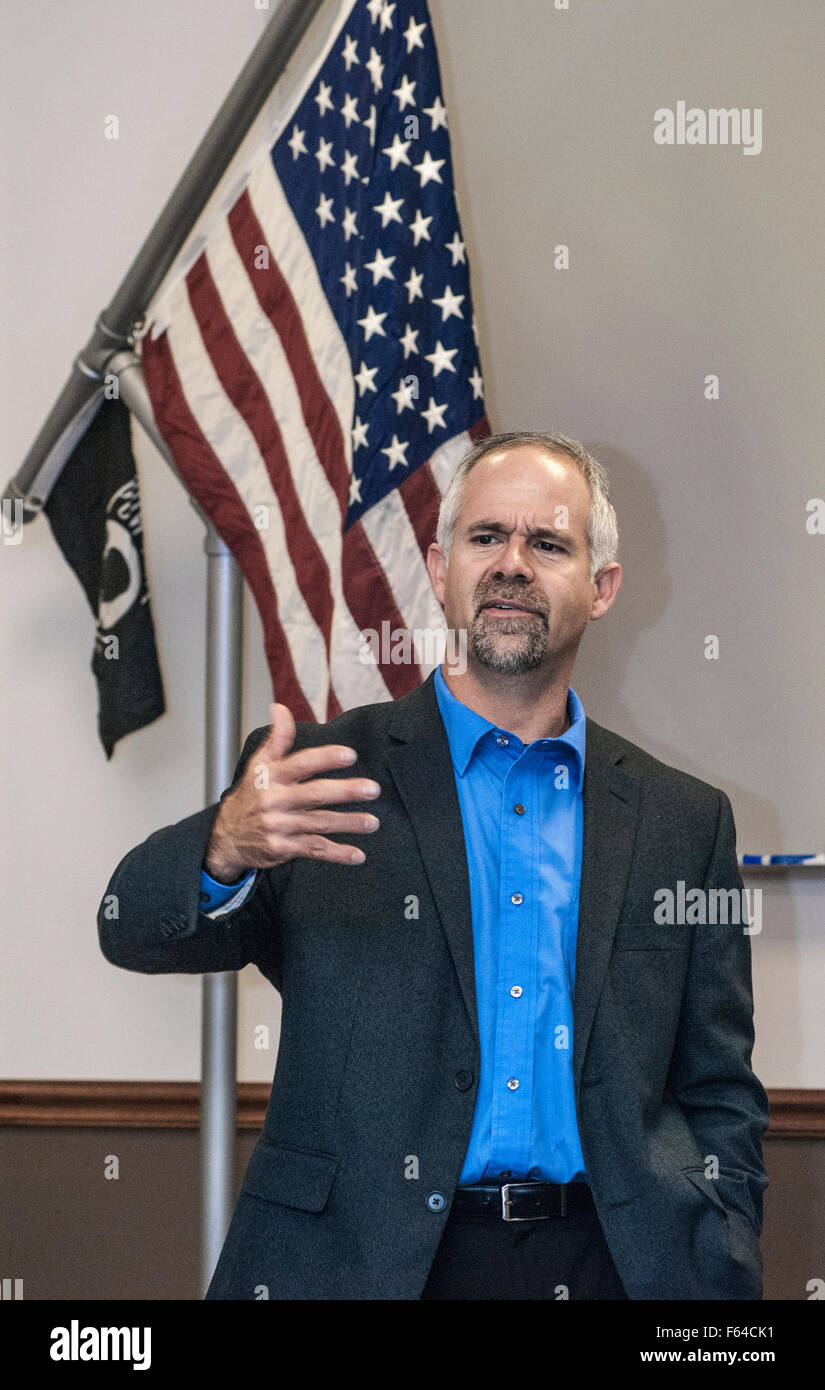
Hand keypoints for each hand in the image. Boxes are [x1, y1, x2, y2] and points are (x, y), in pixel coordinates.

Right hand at [203, 702, 380, 878]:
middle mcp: (275, 800)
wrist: (225, 837)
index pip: (301, 763)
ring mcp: (279, 826)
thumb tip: (281, 708)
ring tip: (372, 822)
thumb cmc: (249, 797)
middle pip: (316, 794)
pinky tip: (357, 855)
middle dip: (346, 791)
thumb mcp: (258, 765)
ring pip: (320, 823)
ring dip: (348, 823)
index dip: (326, 758)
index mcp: (271, 776)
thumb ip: (276, 738)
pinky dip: (337, 854)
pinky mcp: (283, 848)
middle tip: (372, 789)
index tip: (350, 755)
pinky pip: (314, 849)